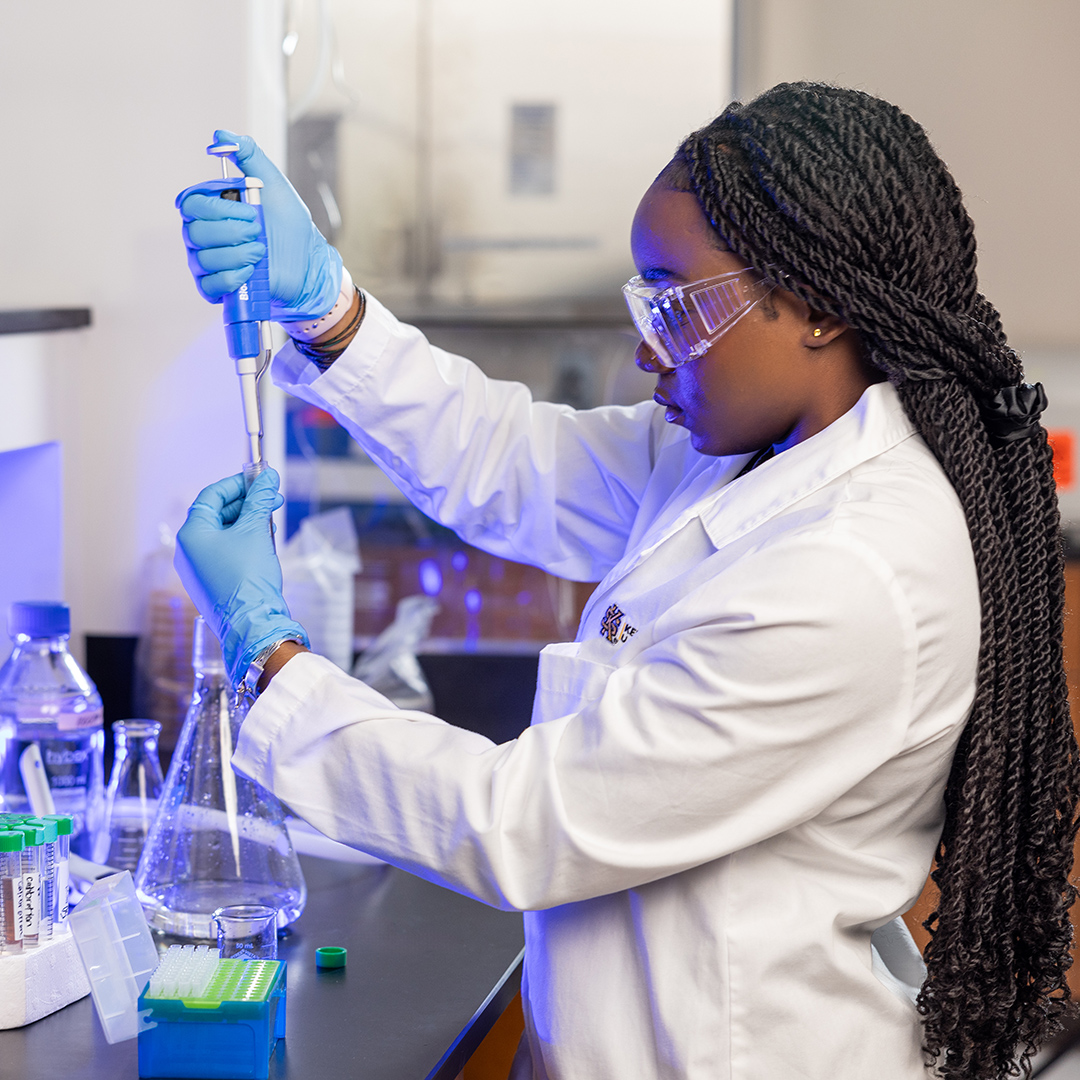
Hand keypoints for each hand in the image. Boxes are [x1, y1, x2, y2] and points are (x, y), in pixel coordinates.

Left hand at [175, 468, 308, 685]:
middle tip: (272, 498)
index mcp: (191, 534)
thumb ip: (260, 501)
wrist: (252, 623)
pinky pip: (224, 553)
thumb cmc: (248, 578)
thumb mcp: (256, 531)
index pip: (211, 496)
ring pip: (222, 535)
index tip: (259, 479)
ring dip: (247, 523)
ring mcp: (197, 570)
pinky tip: (263, 542)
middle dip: (246, 504)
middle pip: (216, 514)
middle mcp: (188, 551)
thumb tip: (267, 478)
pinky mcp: (210, 583)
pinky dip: (243, 543)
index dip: (237, 484)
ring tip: (270, 520)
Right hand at [177, 129, 342, 321]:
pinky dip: (231, 278)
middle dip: (232, 232)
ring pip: (204, 258)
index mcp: (210, 208)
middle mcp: (202, 234)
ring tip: (261, 252)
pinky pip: (209, 285)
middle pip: (195, 231)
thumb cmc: (288, 224)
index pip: (191, 203)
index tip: (251, 210)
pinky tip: (250, 271)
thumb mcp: (272, 183)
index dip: (219, 208)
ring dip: (237, 254)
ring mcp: (206, 263)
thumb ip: (248, 156)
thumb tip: (220, 136)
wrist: (306, 262)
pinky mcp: (216, 288)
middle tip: (259, 232)